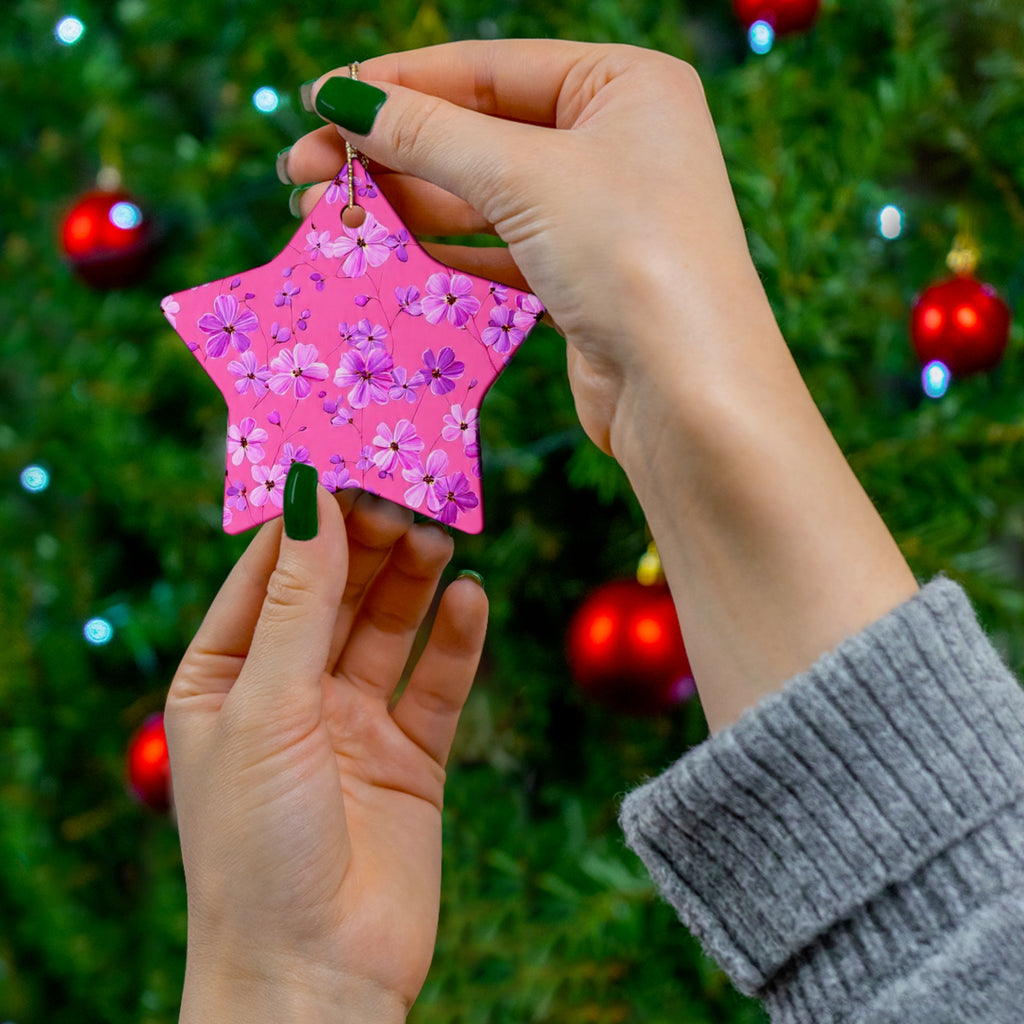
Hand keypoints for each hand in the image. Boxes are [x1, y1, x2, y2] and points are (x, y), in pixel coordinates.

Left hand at [165, 489, 486, 1022]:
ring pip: (389, 627)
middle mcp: (289, 693)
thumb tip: (311, 499)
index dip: (307, 518)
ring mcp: (352, 723)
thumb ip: (297, 603)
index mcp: (226, 678)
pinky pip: (437, 682)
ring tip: (441, 534)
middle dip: (369, 542)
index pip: (268, 574)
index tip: (347, 458)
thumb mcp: (267, 707)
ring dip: (413, 581)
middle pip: (336, 593)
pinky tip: (472, 599)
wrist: (316, 976)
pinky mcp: (411, 756)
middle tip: (409, 491)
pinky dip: (456, 641)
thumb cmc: (257, 846)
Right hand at [285, 40, 763, 456]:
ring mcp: (600, 215)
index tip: (318, 101)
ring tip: (325, 217)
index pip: (487, 68)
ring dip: (404, 207)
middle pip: (478, 133)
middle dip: (389, 153)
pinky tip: (384, 258)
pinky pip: (497, 253)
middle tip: (302, 171)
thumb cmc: (631, 257)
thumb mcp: (525, 176)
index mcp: (624, 85)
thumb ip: (430, 134)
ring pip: (481, 198)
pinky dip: (441, 255)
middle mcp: (616, 143)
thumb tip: (343, 98)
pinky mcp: (582, 280)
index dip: (396, 84)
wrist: (689, 395)